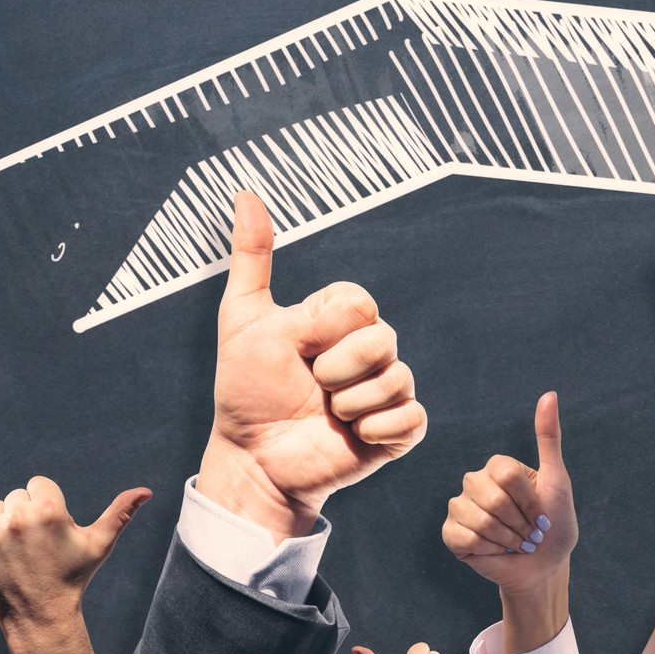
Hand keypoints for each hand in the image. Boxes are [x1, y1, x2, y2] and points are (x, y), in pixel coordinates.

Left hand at [0, 478, 151, 630]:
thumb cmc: (73, 576)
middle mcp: (18, 519)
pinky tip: (1, 554)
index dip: (48, 503)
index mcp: (50, 511)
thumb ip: (120, 513)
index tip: (52, 527)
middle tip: (37, 543)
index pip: (39, 484)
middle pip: (18, 496)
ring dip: (5, 523)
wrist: (39, 614)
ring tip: (19, 549)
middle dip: (28, 513)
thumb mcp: (100, 544)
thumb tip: (147, 491)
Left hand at [198, 192, 427, 538]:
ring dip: (348, 403)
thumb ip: (252, 258)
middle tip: (311, 385)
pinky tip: (350, 437)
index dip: (324, 328)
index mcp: (343, 323)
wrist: (253, 458)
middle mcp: (371, 353)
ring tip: (326, 415)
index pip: (360, 303)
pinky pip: (411, 418)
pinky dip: (374, 429)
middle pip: (382, 338)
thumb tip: (244, 194)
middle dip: (336, 366)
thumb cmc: (245, 390)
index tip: (296, 347)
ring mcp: (388, 392)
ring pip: (395, 379)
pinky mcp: (399, 432)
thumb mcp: (243, 319)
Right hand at [441, 392, 575, 590]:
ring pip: (478, 518)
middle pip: (494, 498)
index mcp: (498, 467)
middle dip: (520, 523)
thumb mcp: (556, 479)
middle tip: (529, 533)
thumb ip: (549, 437)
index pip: (508, 475)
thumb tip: (550, 394)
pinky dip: (488, 549)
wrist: (544, 565)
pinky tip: (495, 551)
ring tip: (516, 543)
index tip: (542, 514)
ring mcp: (460, 506)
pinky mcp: (451, 533)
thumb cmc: (554, 523)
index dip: (530, 501)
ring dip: (507, 539)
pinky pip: (463, 536)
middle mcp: (475, 482)